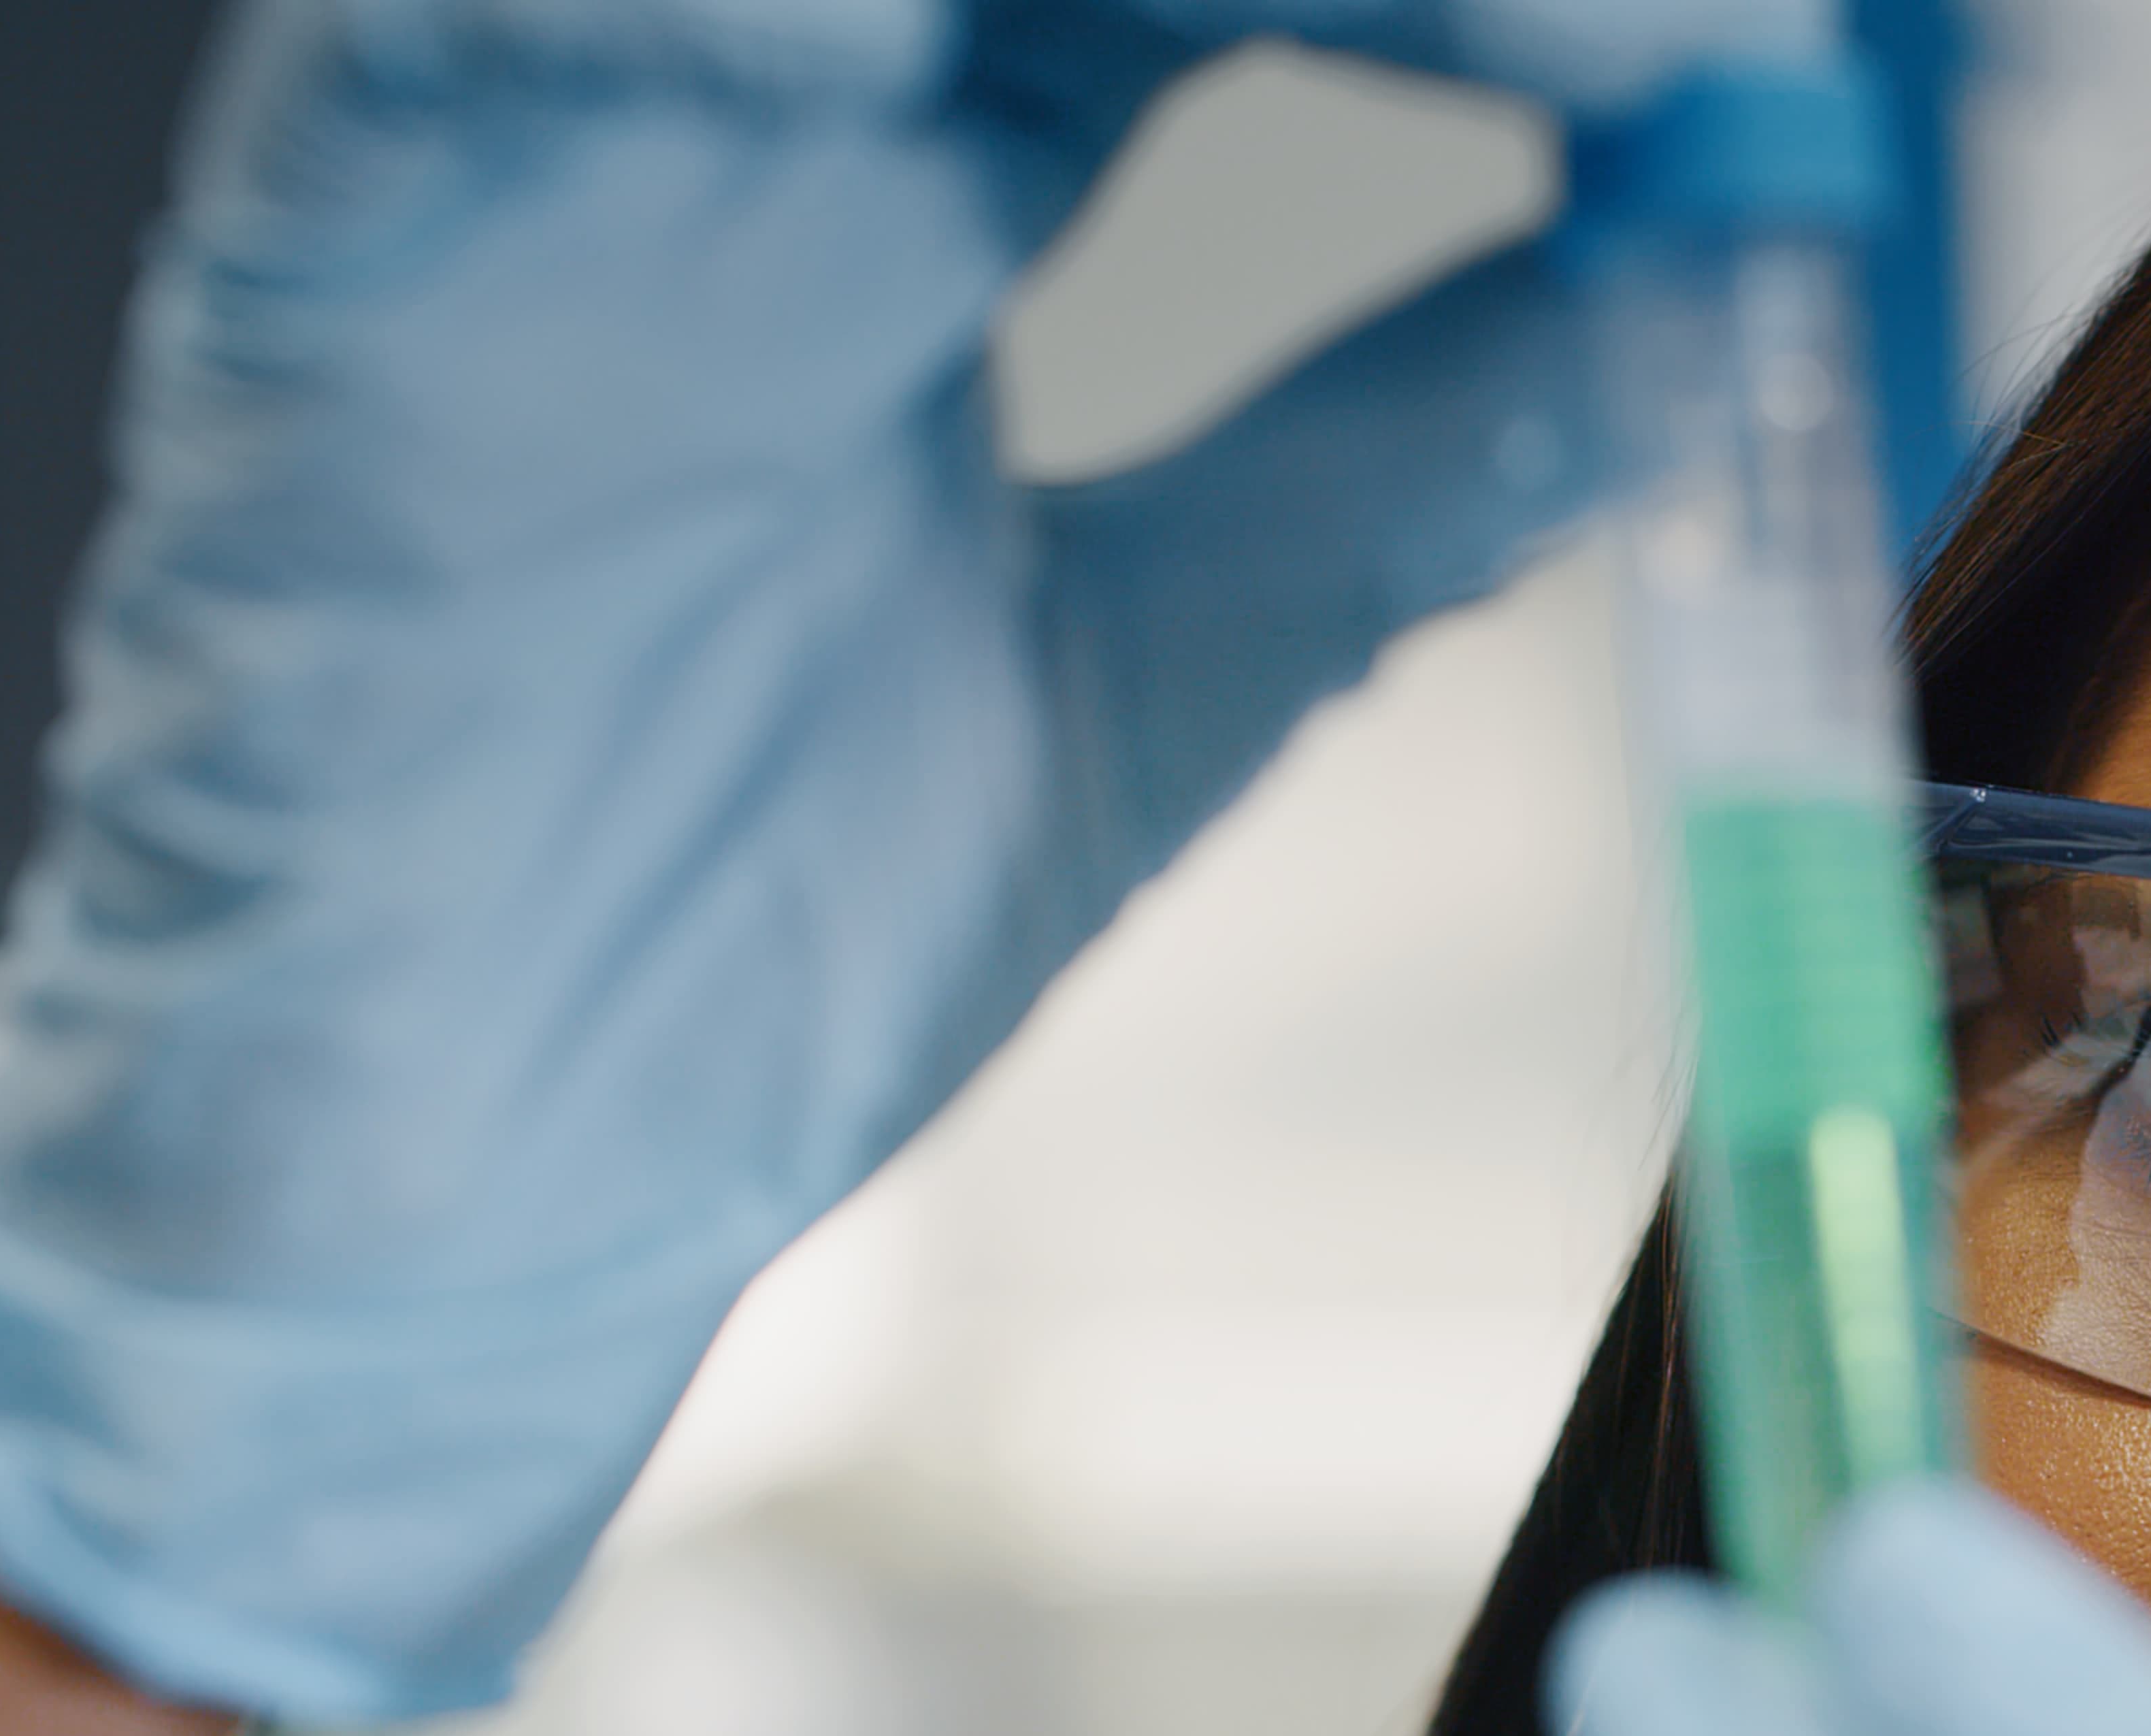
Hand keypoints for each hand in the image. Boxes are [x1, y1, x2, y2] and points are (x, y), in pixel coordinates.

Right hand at [0, 0, 1824, 1720]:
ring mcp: (560, 106)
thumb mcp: (1165, 658)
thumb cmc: (710, 940)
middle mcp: (723, 71)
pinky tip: (1130, 49)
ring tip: (1599, 66)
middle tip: (1712, 54)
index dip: (1513, 9)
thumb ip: (1393, 452)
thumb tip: (1686, 313)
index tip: (1761, 80)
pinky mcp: (388, 188)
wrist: (412, 1201)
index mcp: (891, 138)